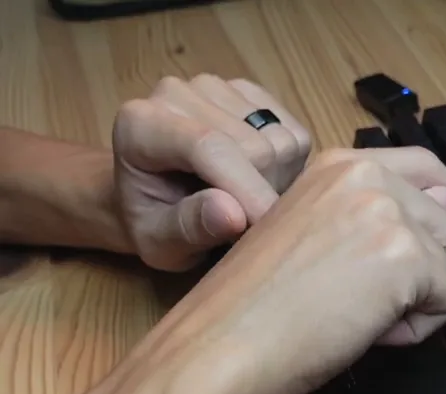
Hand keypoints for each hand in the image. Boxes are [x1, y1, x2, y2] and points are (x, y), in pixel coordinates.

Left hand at [110, 75, 312, 270]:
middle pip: (254, 148)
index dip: (247, 188)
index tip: (267, 227)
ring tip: (246, 201)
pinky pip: (295, 134)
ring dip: (277, 183)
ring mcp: (216, 88)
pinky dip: (288, 166)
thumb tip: (233, 215)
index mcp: (140, 125)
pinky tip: (258, 178)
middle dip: (260, 194)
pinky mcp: (248, 92)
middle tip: (242, 223)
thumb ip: (188, 229)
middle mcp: (177, 93)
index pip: (209, 146)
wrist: (152, 196)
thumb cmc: (152, 223)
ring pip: (281, 141)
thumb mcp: (159, 244)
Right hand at [149, 146, 445, 393]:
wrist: (223, 342)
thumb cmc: (253, 304)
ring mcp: (389, 214)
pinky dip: (417, 328)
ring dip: (415, 298)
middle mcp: (367, 177)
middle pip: (445, 222)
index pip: (424, 166)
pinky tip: (365, 330)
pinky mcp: (408, 257)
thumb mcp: (313, 233)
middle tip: (355, 296)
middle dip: (417, 267)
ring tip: (354, 312)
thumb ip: (376, 212)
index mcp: (337, 166)